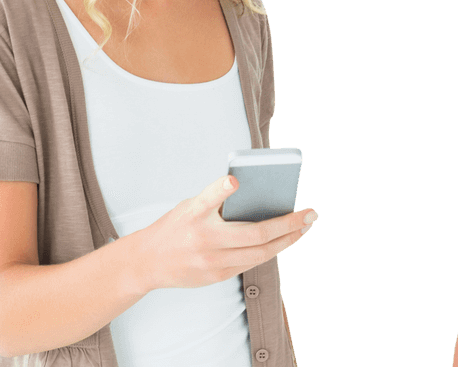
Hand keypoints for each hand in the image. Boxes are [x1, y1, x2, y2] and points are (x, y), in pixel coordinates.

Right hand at [133, 174, 317, 291]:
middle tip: (310, 214)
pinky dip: (270, 251)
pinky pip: (251, 263)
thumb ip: (217, 200)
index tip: (234, 181)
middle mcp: (204, 240)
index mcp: (194, 215)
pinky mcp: (216, 277)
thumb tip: (253, 192)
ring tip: (304, 228)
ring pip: (259, 253)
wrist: (147, 262)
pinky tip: (283, 241)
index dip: (222, 189)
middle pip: (255, 235)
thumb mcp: (190, 205)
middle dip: (288, 225)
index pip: (208, 199)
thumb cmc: (174, 227)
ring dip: (286, 240)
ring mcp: (211, 263)